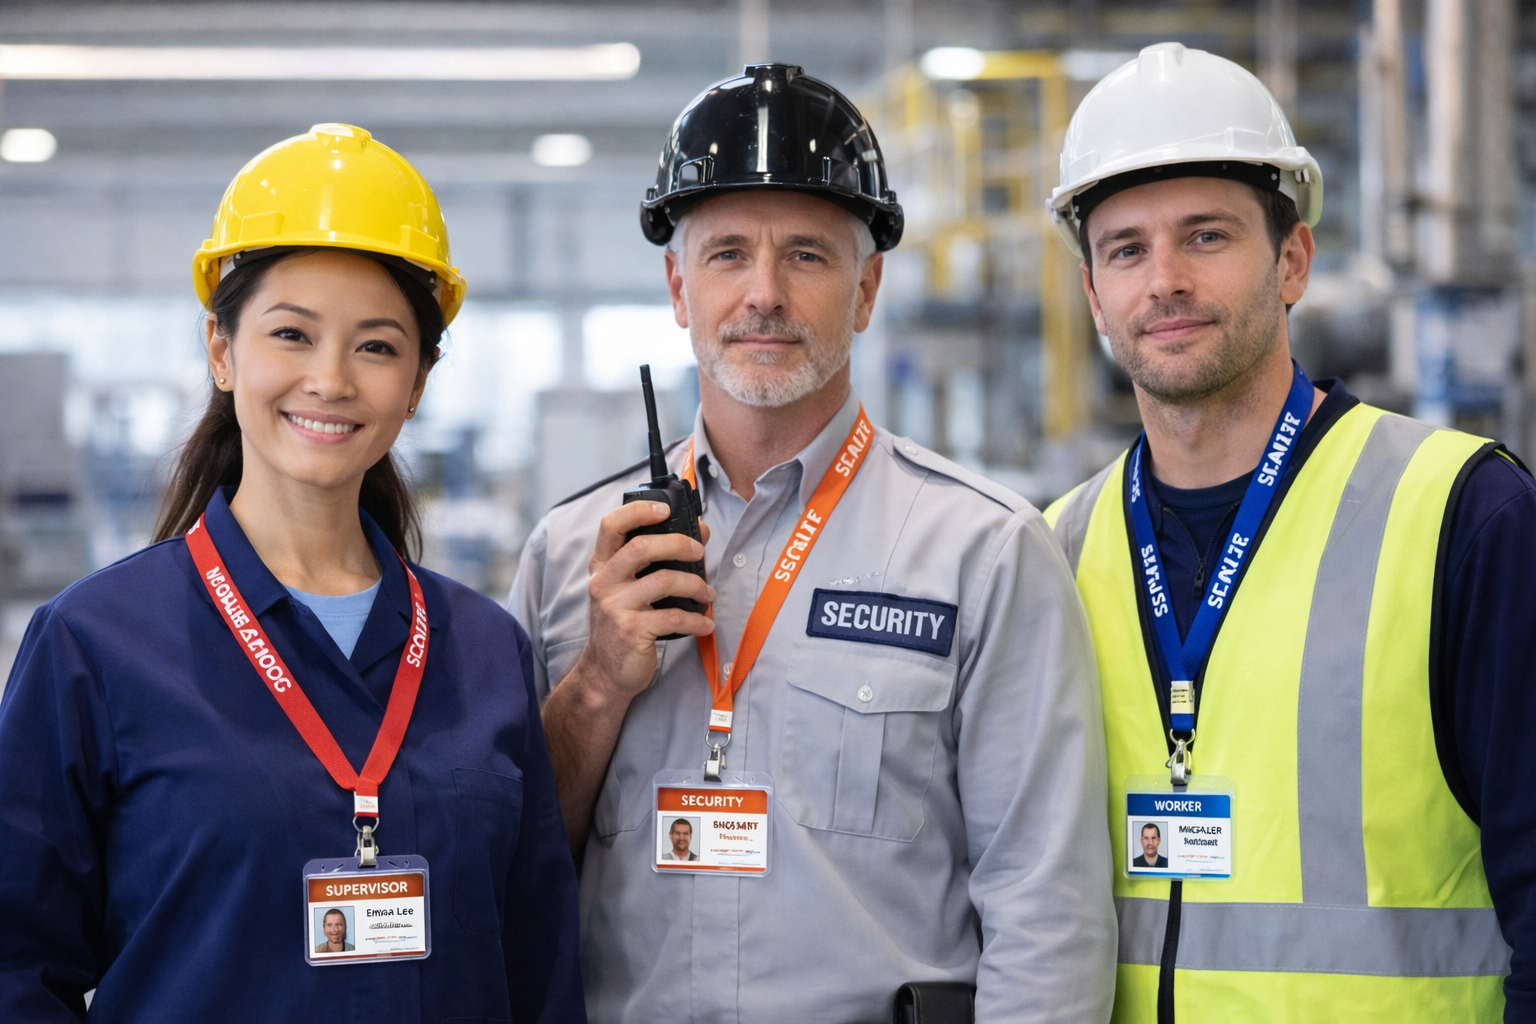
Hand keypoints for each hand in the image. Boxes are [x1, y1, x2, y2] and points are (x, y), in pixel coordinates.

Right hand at [571, 501, 714, 708]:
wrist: (605, 673)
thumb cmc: (622, 625)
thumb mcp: (627, 589)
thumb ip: (655, 562)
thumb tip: (699, 533)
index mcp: (602, 566)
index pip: (610, 526)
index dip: (638, 511)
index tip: (665, 509)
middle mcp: (604, 583)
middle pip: (641, 547)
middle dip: (678, 544)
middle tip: (699, 551)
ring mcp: (615, 607)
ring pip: (663, 581)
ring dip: (695, 584)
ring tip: (708, 594)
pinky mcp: (631, 631)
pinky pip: (673, 618)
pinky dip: (696, 621)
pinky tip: (705, 625)